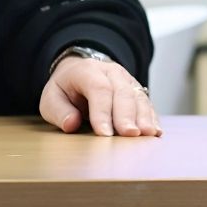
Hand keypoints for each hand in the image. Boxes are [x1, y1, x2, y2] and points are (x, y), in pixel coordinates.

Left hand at [41, 55, 161, 137]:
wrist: (80, 72)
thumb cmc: (66, 90)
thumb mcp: (51, 98)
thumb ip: (58, 111)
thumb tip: (71, 123)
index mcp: (87, 71)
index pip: (98, 89)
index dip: (102, 112)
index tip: (104, 134)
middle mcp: (111, 72)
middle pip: (122, 92)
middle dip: (127, 115)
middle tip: (129, 135)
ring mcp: (127, 80)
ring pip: (138, 96)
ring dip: (144, 117)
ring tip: (147, 134)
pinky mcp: (137, 91)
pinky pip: (147, 103)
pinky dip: (152, 118)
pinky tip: (155, 132)